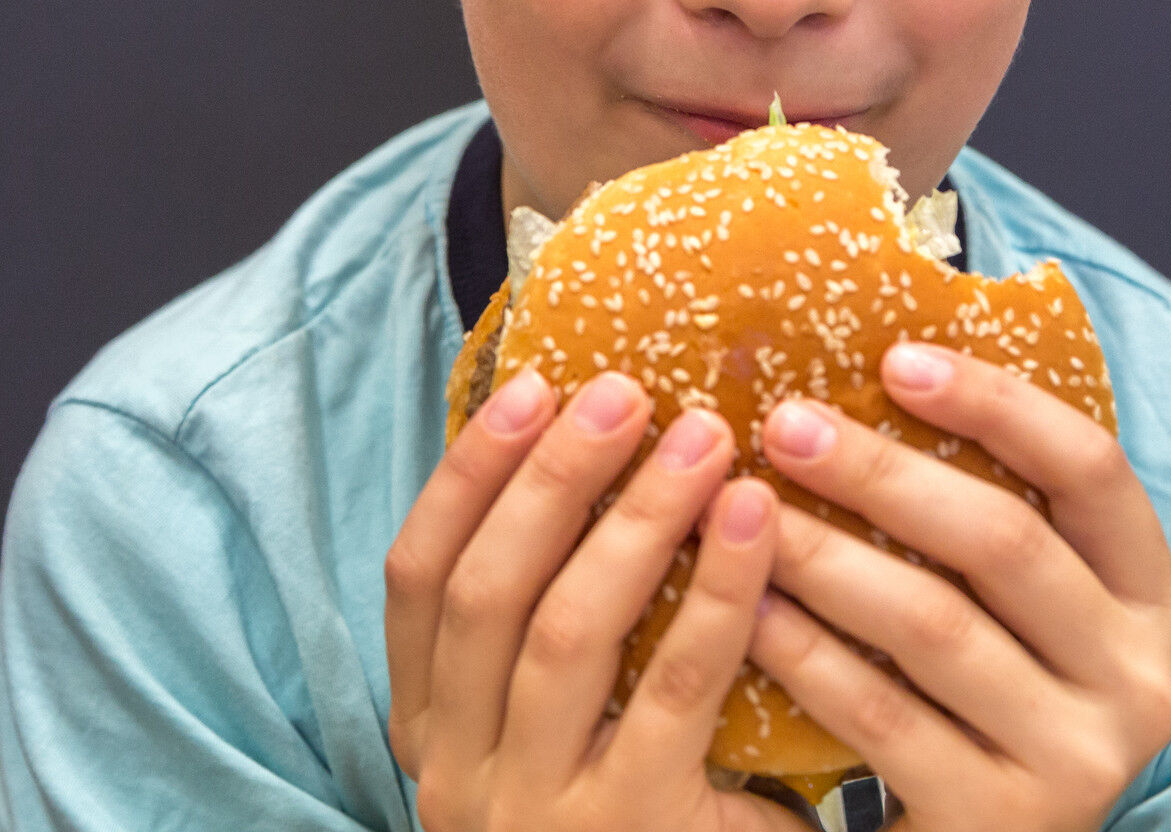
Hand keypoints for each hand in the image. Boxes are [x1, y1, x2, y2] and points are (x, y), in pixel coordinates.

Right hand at [383, 369, 799, 831]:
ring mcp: (534, 811)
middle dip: (550, 476)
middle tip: (623, 390)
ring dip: (633, 517)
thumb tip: (616, 453)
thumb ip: (567, 623)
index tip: (529, 383)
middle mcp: (459, 774)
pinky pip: (671, 691)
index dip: (467, 475)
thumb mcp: (567, 735)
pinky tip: (755, 521)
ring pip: (565, 633)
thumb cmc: (635, 828)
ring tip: (704, 437)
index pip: (415, 581)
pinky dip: (716, 592)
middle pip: (484, 593)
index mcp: (433, 734)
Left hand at [748, 343, 1170, 831]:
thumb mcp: (1024, 609)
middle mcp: (1139, 678)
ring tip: (743, 509)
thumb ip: (994, 509)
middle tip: (784, 425)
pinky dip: (809, 655)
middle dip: (882, 472)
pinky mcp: (1004, 821)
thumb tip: (883, 366)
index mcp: (1153, 599)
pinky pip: (886, 717)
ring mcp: (1081, 758)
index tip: (895, 358)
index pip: (1092, 469)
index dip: (998, 403)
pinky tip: (749, 609)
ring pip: (936, 628)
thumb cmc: (987, 696)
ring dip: (826, 557)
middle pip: (1004, 542)